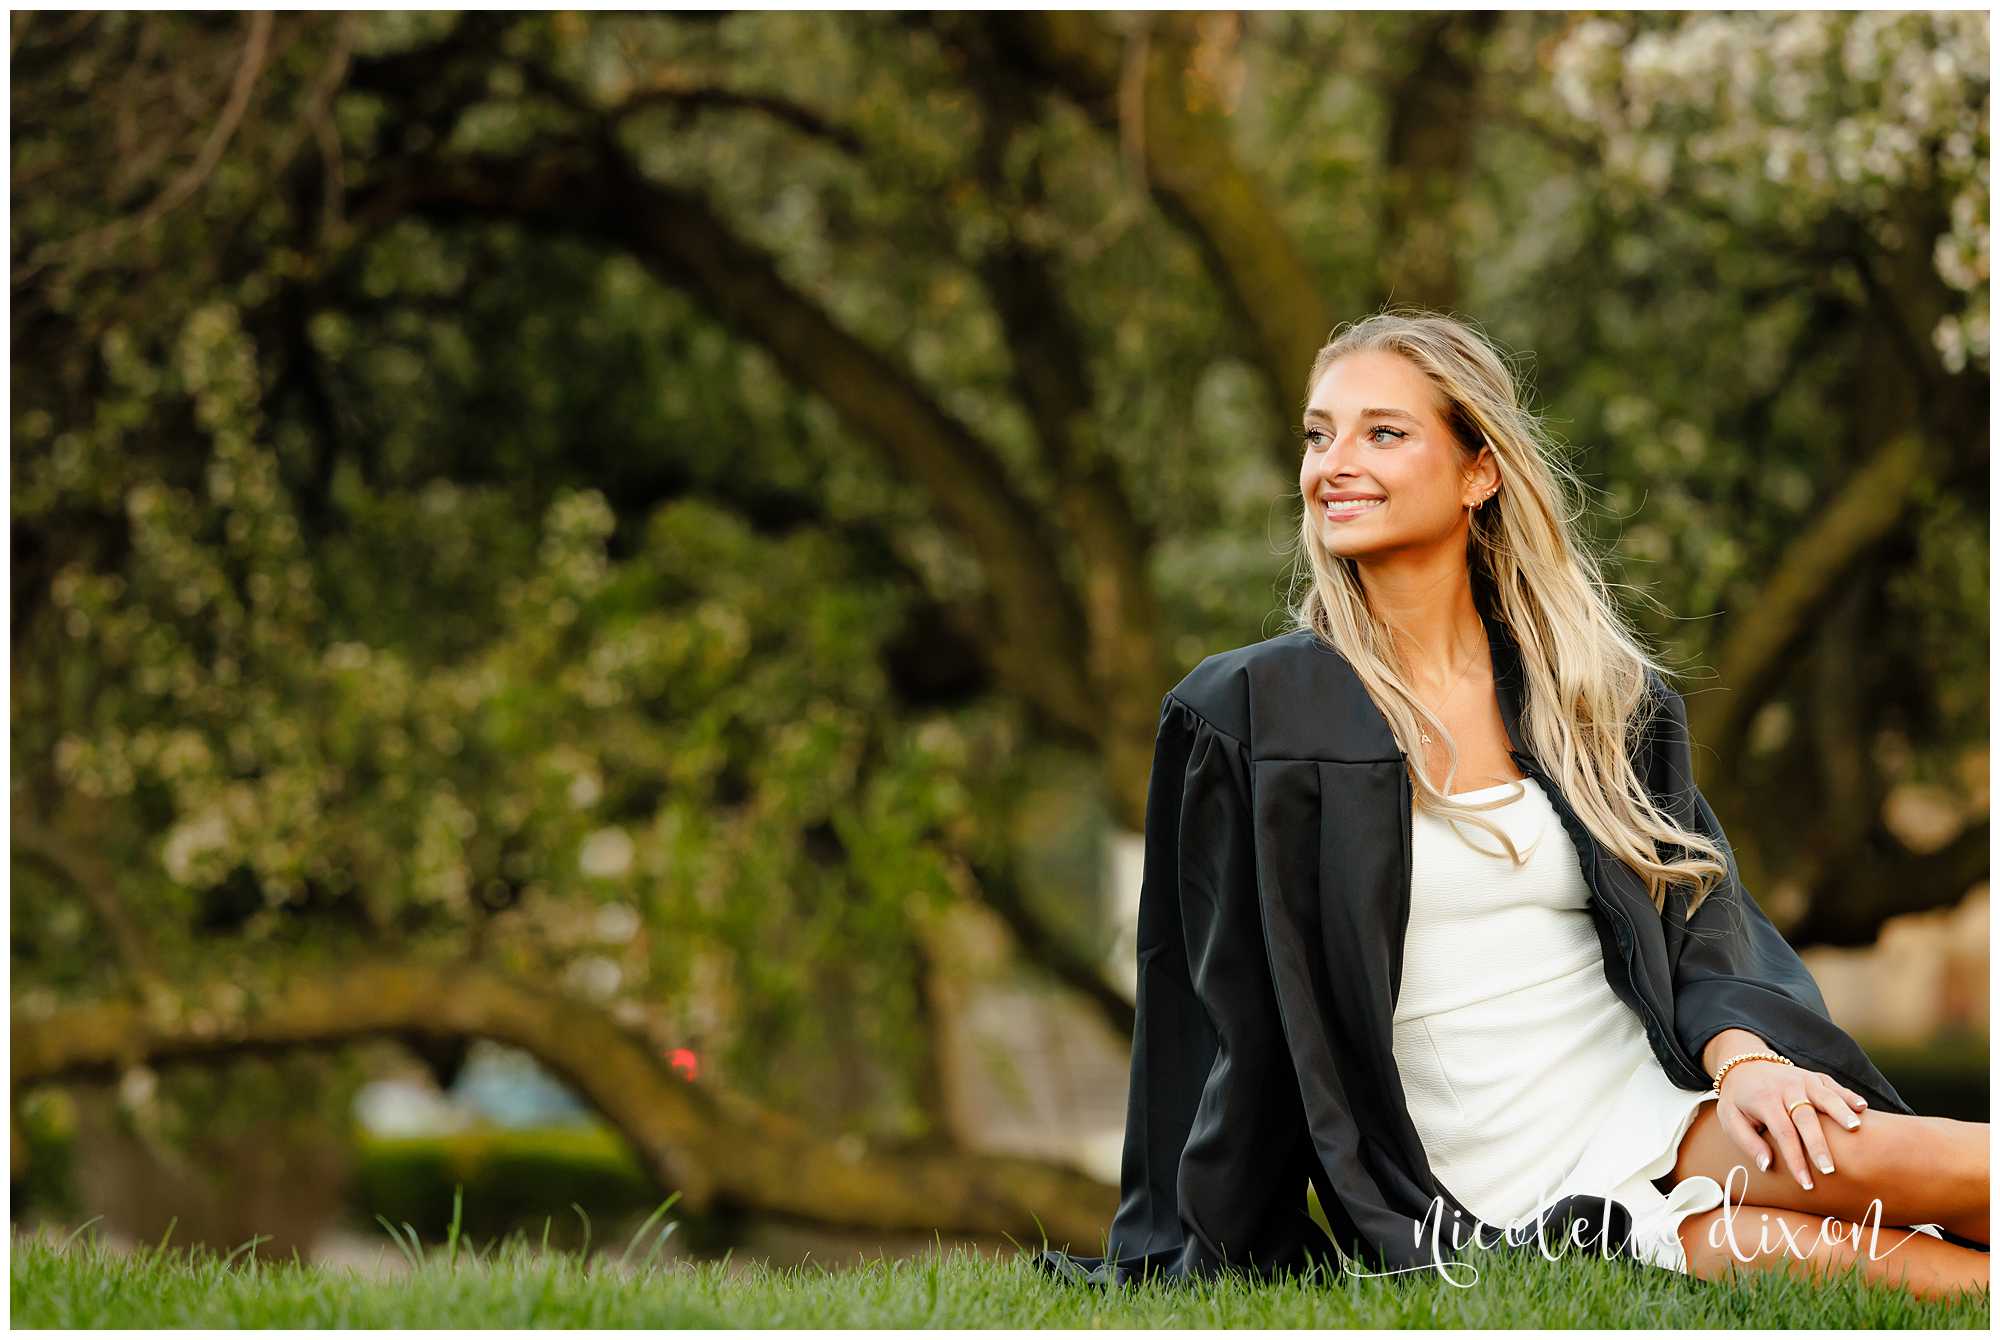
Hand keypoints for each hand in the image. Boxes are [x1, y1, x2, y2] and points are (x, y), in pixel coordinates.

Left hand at [1716, 1058, 1867, 1190]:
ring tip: (1855, 1128)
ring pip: (1824, 1096)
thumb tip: (1766, 1166)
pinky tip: (1862, 1108)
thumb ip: (1747, 1142)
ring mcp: (1802, 1080)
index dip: (1795, 1159)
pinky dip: (1848, 1095)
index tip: (1806, 1183)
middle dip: (1818, 1144)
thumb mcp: (1729, 1119)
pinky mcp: (1815, 1077)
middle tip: (1830, 1169)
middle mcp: (1786, 1088)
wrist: (1744, 1065)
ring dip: (1840, 1112)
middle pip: (1805, 1117)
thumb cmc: (1739, 1100)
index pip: (1783, 1133)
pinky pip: (1834, 1085)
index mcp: (1764, 1100)